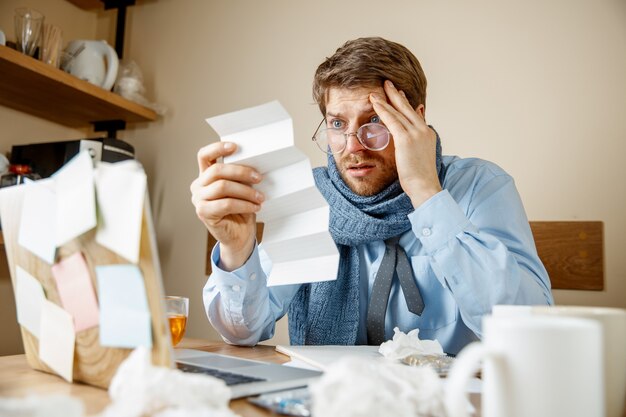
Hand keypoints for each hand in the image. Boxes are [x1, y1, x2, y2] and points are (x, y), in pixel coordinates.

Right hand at [190, 142, 263, 270]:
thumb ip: (239, 176)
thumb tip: (254, 164)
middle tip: (258, 178)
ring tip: (260, 197)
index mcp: (204, 176)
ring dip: (246, 191)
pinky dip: (244, 204)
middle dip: (241, 172)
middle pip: (217, 170)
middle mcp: (197, 186)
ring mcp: (198, 200)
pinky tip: (255, 207)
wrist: (239, 236)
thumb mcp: (241, 189)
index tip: (235, 146)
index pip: (204, 155)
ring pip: (222, 186)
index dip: (218, 148)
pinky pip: (226, 203)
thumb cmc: (241, 210)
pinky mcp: (203, 213)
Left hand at [369, 80, 441, 207]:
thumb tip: (409, 142)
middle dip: (396, 95)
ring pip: (398, 112)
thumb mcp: (419, 156)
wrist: (424, 186)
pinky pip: (392, 120)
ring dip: (386, 99)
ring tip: (377, 90)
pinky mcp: (406, 139)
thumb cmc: (420, 177)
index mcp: (427, 134)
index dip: (406, 103)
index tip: (399, 93)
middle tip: (387, 83)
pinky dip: (383, 110)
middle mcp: (423, 130)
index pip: (415, 114)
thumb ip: (415, 144)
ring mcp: (416, 133)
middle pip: (407, 108)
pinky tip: (375, 102)